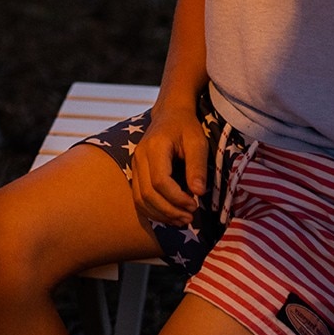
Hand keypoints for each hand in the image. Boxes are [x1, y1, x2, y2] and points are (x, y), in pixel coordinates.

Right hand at [128, 101, 207, 227]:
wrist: (170, 114)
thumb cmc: (186, 127)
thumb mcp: (197, 142)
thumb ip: (197, 167)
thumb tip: (198, 193)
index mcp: (155, 147)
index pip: (160, 181)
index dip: (177, 198)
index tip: (194, 205)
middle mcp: (139, 157)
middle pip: (148, 194)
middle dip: (169, 211)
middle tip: (190, 218)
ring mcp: (134, 166)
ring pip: (140, 200)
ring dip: (161, 215)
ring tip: (182, 220)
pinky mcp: (136, 173)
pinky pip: (139, 198)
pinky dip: (153, 212)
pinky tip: (170, 216)